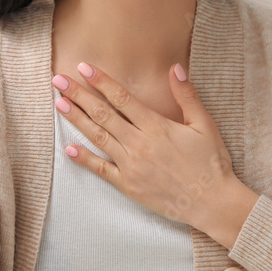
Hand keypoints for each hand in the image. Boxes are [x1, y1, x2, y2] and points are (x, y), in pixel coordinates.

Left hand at [51, 62, 238, 228]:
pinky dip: (84, 159)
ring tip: (59, 104)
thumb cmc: (211, 162)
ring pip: (98, 137)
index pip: (122, 98)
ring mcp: (131, 166)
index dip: (101, 81)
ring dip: (76, 120)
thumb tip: (175, 68)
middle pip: (103, 114)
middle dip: (79, 95)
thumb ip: (187, 96)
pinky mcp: (128, 185)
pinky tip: (68, 149)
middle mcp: (139, 144)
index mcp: (157, 126)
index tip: (84, 68)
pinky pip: (101, 169)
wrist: (213, 202)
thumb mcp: (204, 124)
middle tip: (58, 81)